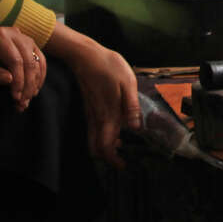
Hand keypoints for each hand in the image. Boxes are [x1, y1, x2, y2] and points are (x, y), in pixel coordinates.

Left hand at [0, 25, 45, 110]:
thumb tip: (10, 80)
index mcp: (0, 37)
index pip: (15, 60)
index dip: (18, 80)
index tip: (15, 96)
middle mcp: (16, 34)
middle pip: (29, 61)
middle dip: (28, 84)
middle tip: (23, 102)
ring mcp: (26, 39)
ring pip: (38, 62)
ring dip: (35, 83)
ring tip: (27, 99)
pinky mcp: (31, 45)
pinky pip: (41, 61)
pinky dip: (40, 76)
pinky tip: (34, 90)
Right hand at [47, 25, 142, 167]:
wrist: (86, 55)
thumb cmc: (109, 66)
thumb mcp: (127, 83)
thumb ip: (132, 107)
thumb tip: (136, 128)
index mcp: (107, 114)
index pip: (105, 146)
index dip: (113, 160)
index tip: (125, 166)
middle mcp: (96, 118)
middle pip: (96, 148)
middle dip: (108, 158)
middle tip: (123, 159)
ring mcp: (91, 113)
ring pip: (94, 139)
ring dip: (106, 147)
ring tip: (122, 145)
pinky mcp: (89, 107)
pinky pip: (93, 129)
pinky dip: (103, 136)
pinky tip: (116, 129)